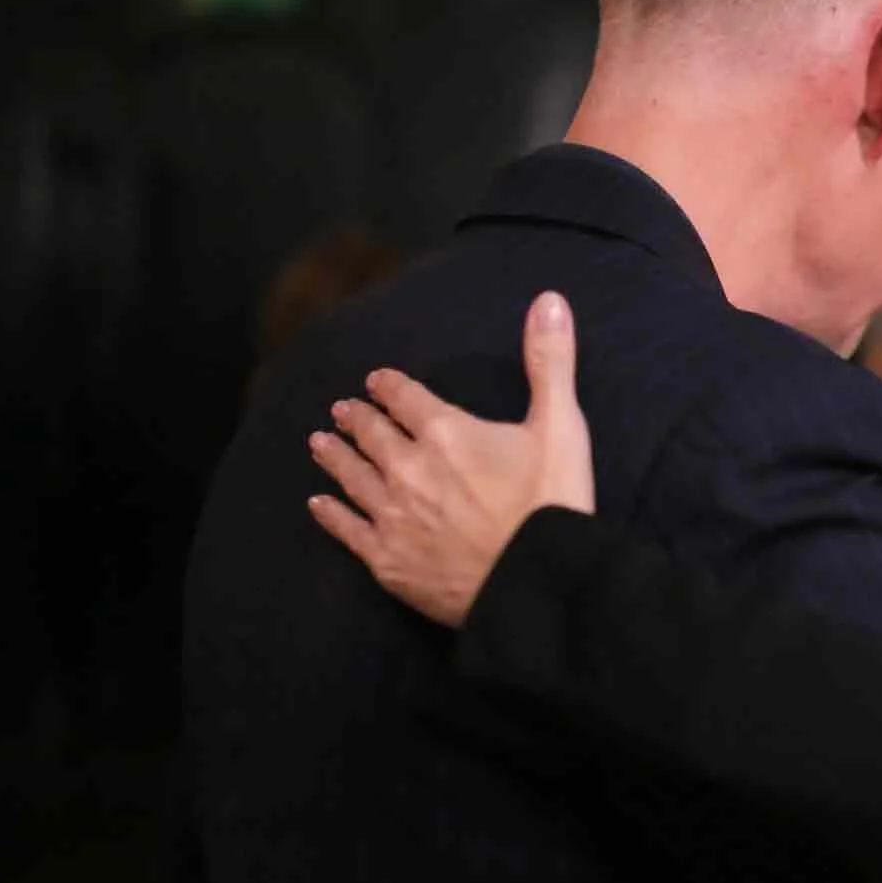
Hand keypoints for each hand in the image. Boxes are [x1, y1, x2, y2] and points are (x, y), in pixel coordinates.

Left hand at [308, 291, 594, 626]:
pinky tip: (320, 505)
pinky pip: (348, 530)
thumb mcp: (561, 426)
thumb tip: (550, 299)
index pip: (405, 398)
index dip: (389, 387)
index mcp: (446, 432)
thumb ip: (550, 362)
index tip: (376, 382)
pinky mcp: (388, 560)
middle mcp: (408, 469)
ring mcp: (393, 516)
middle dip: (357, 419)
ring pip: (352, 477)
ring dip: (335, 457)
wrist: (535, 584)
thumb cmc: (552, 505)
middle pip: (372, 435)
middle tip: (342, 411)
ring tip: (320, 443)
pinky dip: (331, 514)